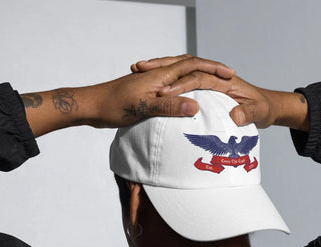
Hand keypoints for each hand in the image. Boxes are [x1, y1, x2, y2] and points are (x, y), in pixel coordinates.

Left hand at [23, 57, 234, 136]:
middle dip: (209, 68)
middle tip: (226, 74)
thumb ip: (169, 106)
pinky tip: (183, 95)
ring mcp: (151, 81)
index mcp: (160, 77)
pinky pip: (170, 84)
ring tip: (210, 80)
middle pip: (188, 64)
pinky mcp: (145, 90)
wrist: (90, 105)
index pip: (192, 66)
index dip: (213, 68)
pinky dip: (182, 85)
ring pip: (179, 73)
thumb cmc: (113, 106)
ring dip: (196, 73)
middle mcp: (157, 75)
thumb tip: (195, 106)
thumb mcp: (142, 108)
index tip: (230, 74)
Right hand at [132, 55, 308, 129]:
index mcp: (226, 82)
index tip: (163, 93)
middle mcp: (216, 79)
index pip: (199, 78)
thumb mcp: (260, 113)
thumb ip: (249, 114)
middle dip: (162, 69)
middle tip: (139, 69)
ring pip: (181, 72)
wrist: (270, 107)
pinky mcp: (207, 90)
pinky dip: (168, 82)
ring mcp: (210, 83)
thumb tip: (235, 115)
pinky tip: (153, 88)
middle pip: (185, 68)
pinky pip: (184, 82)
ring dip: (161, 71)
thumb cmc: (264, 109)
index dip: (180, 85)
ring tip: (139, 71)